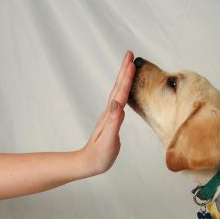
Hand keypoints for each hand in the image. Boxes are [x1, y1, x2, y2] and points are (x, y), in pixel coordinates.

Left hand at [81, 50, 135, 174]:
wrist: (88, 163)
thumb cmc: (99, 155)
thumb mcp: (108, 140)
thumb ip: (113, 122)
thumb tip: (117, 103)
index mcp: (111, 115)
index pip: (120, 93)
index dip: (126, 78)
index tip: (131, 62)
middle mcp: (110, 112)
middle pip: (118, 87)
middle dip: (124, 70)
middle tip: (130, 54)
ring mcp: (110, 115)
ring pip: (118, 91)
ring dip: (123, 78)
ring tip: (129, 66)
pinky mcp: (111, 119)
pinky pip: (120, 99)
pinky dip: (123, 90)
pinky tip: (125, 89)